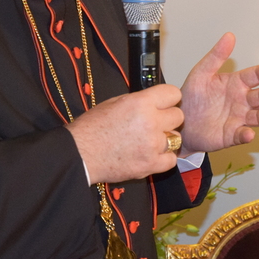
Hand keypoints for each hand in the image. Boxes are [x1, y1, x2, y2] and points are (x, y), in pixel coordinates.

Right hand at [66, 84, 183, 182]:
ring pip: (176, 138)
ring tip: (150, 141)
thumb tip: (156, 102)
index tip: (165, 104)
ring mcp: (152, 145)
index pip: (173, 94)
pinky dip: (163, 158)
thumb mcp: (115, 102)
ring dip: (166, 139)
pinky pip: (171, 159)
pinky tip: (151, 154)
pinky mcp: (150, 165)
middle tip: (156, 124)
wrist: (80, 154)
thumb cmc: (92, 128)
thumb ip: (140, 101)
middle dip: (168, 119)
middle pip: (178, 116)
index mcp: (141, 103)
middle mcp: (150, 122)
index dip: (169, 99)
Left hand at [178, 33, 258, 154]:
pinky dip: (246, 135)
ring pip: (256, 117)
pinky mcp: (232, 135)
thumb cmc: (192, 97)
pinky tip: (248, 133)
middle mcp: (241, 101)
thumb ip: (216, 56)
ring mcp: (239, 118)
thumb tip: (229, 37)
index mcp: (236, 83)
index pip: (254, 76)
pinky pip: (242, 135)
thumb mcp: (201, 73)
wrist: (180, 121)